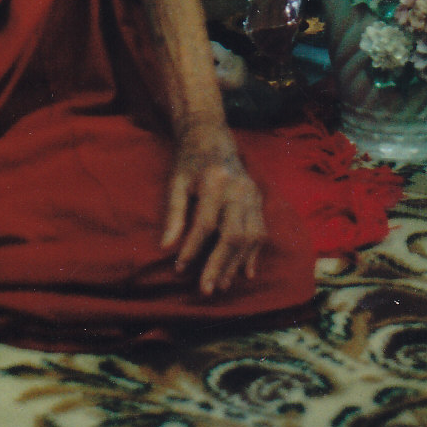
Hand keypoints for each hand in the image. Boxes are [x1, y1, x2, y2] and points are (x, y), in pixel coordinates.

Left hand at [161, 122, 266, 296]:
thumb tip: (165, 247)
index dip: (193, 248)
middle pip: (232, 235)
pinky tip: (244, 273)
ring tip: (221, 285)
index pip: (205, 223)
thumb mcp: (176, 182)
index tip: (179, 268)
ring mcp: (253, 195)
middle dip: (219, 265)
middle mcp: (239, 189)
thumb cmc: (189, 162)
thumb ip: (173, 214)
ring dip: (236, 264)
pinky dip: (253, 254)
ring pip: (250, 237)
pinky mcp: (260, 200)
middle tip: (206, 289)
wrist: (212, 137)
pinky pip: (261, 232)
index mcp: (215, 181)